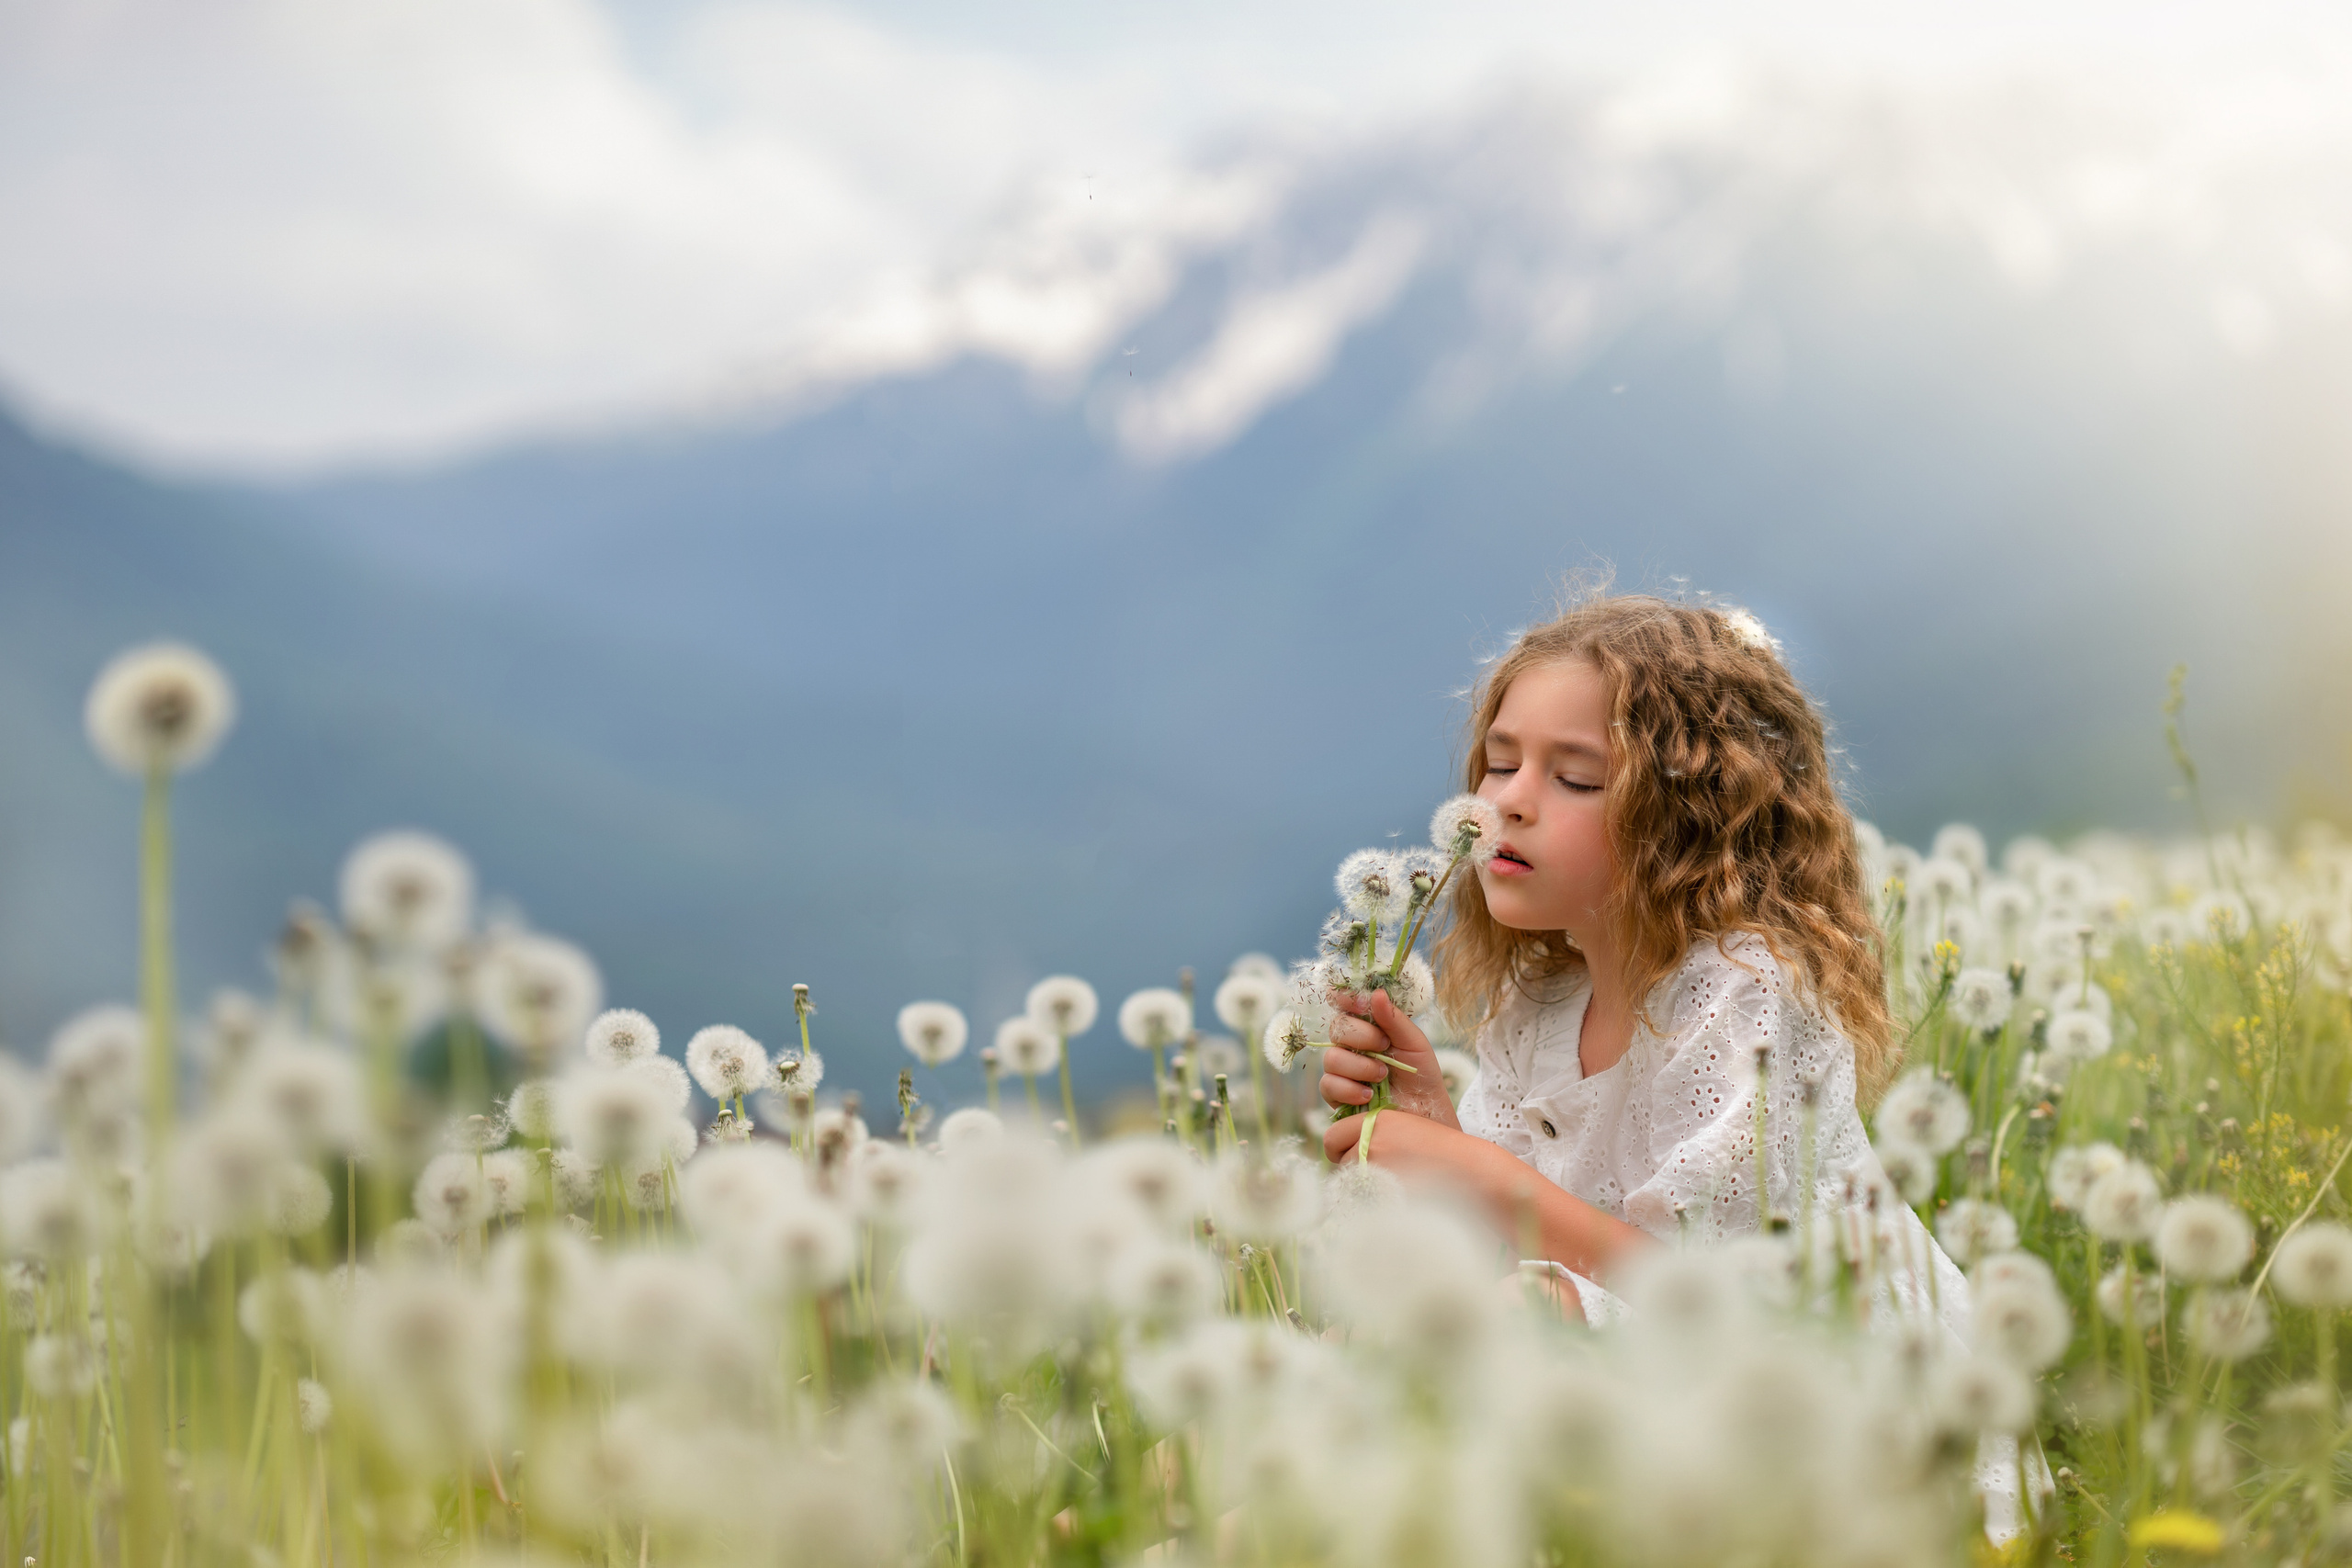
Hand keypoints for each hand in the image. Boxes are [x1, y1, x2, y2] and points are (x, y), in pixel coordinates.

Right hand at [1317, 989, 1457, 1127]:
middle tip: (1385, 1047)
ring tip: (1382, 1075)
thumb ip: (1394, 1019)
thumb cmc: (1421, 1075)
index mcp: (1368, 1025)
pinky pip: (1329, 1085)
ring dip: (1360, 1066)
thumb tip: (1376, 993)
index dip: (1347, 998)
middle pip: (1337, 1028)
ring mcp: (1341, 1069)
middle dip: (1362, 1036)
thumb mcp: (1414, 1043)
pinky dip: (1350, 1089)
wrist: (1424, 1113)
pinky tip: (1369, 1095)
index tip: (1362, 1003)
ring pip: (1332, 1058)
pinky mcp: (1336, 1094)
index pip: (1345, 1003)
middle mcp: (1350, 1044)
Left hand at [1322, 1104, 1504, 1186]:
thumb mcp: (1408, 1128)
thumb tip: (1345, 1152)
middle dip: (1350, 1171)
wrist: (1471, 1171)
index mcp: (1378, 1121)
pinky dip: (1372, 1204)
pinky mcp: (1385, 1192)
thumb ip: (1376, 1136)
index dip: (1338, 1148)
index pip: (1333, 1136)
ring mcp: (1377, 1167)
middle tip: (1376, 1177)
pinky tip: (1395, 1200)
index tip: (1348, 1156)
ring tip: (1392, 1187)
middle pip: (1339, 1162)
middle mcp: (1372, 1141)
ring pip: (1349, 1183)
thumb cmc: (1443, 1152)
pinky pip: (1363, 1202)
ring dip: (1361, 1189)